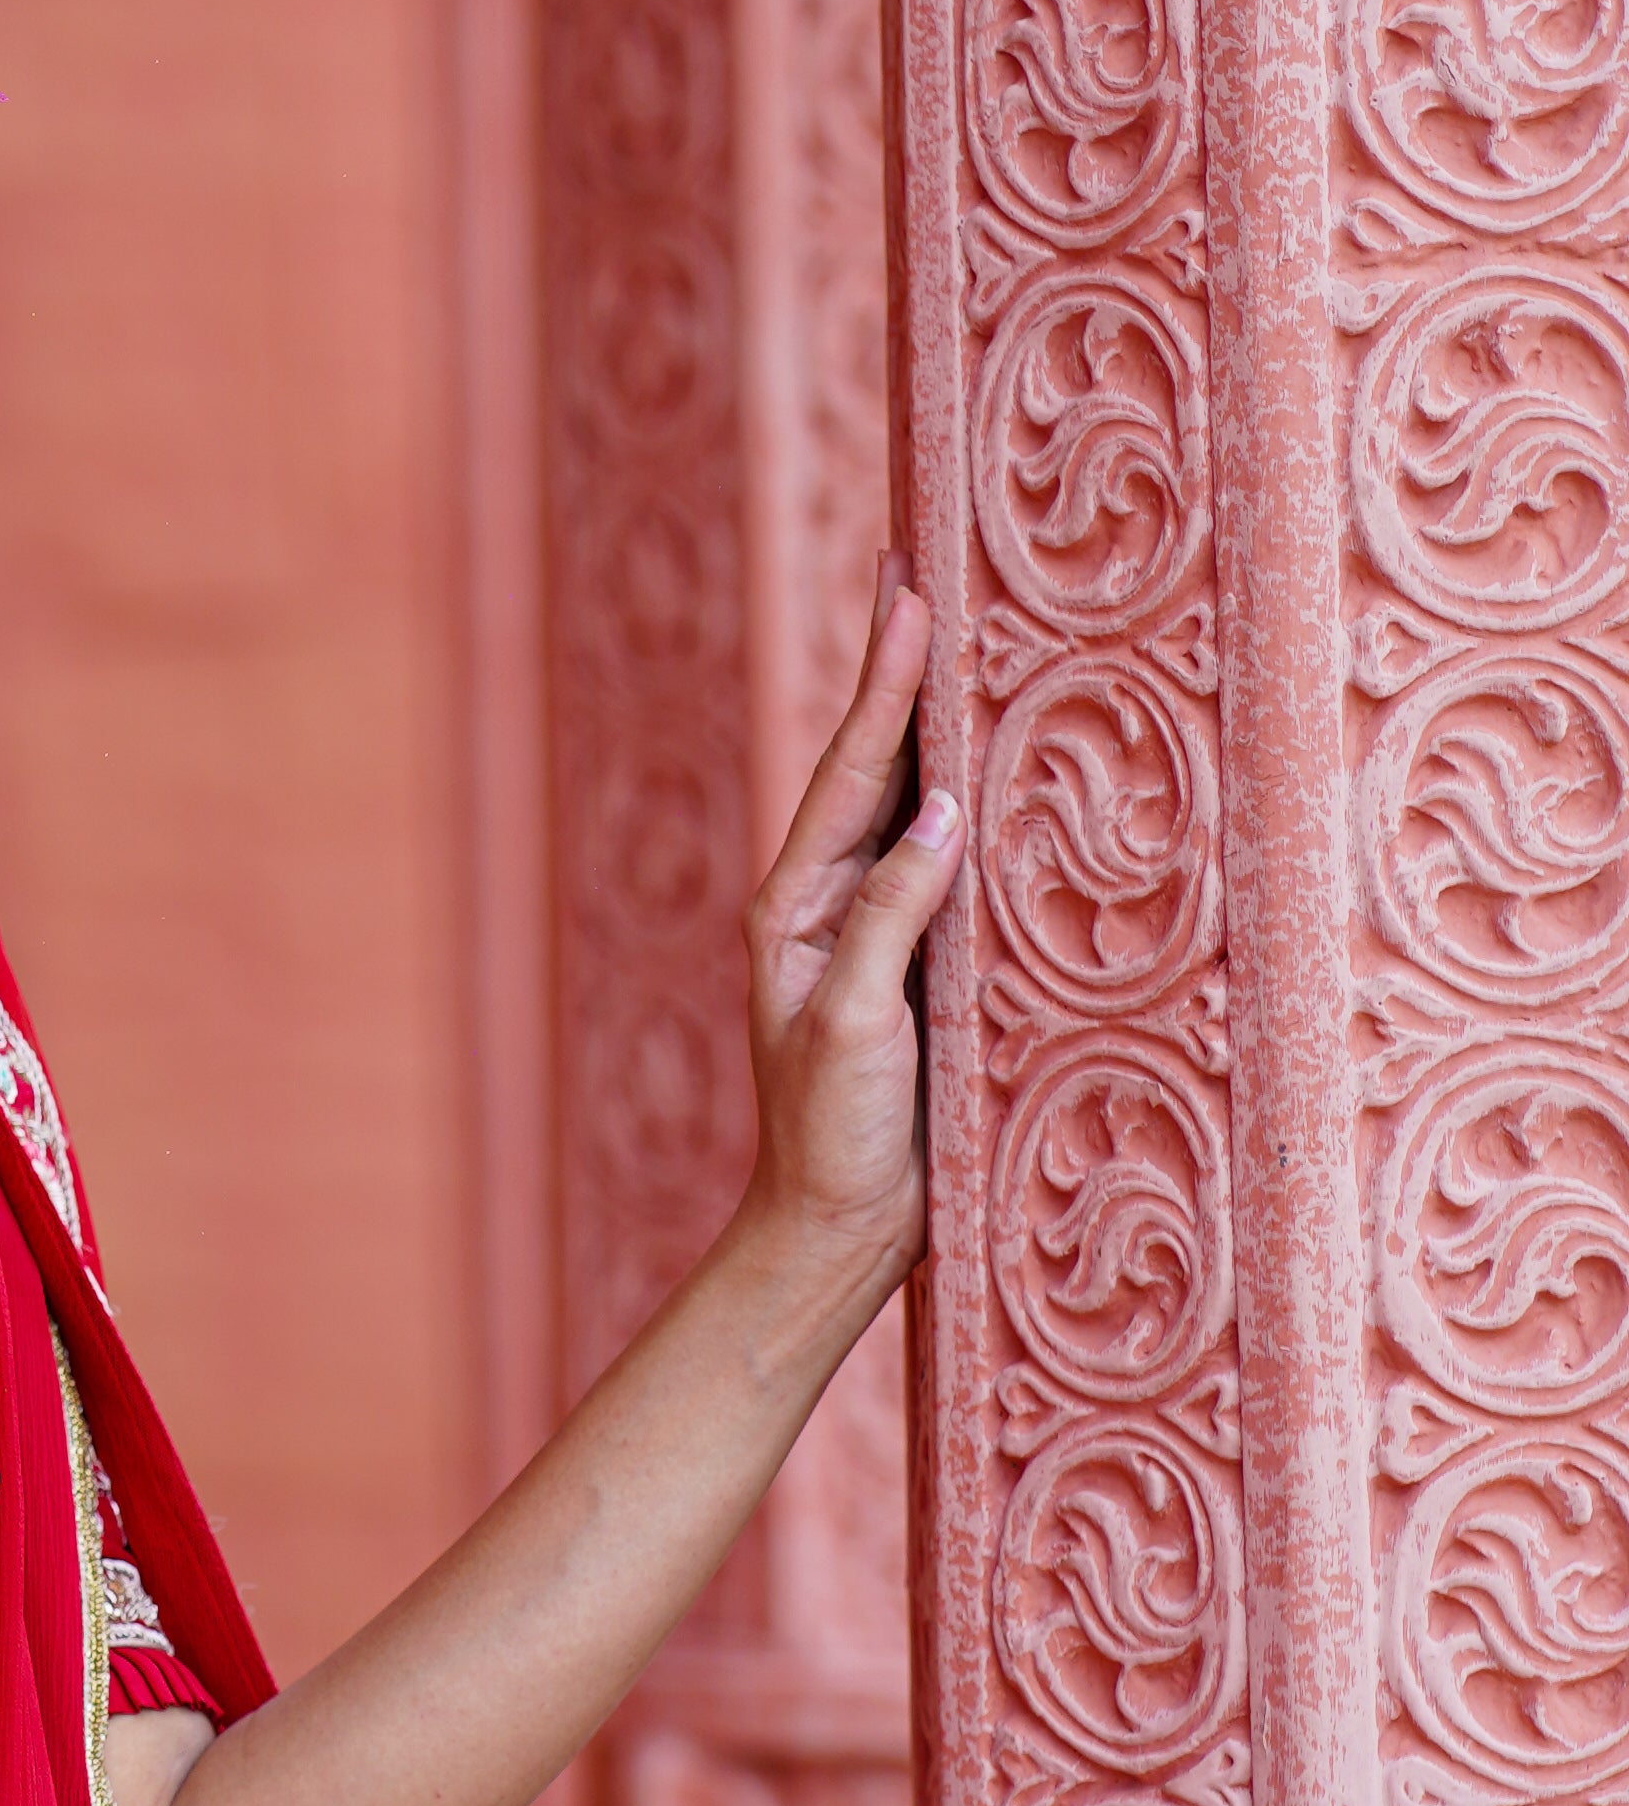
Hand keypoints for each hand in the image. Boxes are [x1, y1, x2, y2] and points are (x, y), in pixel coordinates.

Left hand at [738, 559, 961, 1311]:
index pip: (853, 770)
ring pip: (916, 807)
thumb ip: (895, 916)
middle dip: (906, 674)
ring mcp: (880, 932)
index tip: (909, 592)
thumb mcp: (859, 1024)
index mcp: (798, 905)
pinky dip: (977, 806)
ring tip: (971, 643)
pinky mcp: (926, 968)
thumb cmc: (834, 1137)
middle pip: (879, 765)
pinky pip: (953, 867)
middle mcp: (834, 903)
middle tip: (927, 574)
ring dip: (942, 729)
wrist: (840, 1231)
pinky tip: (1006, 773)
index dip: (887, 680)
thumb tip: (939, 809)